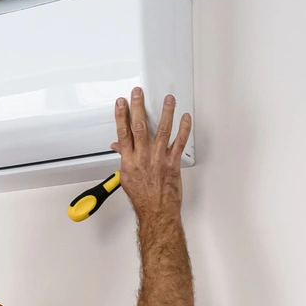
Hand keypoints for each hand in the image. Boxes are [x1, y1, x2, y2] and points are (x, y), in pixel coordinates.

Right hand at [111, 87, 190, 220]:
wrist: (157, 212)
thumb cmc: (143, 198)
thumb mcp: (127, 178)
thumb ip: (124, 158)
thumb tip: (119, 146)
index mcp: (129, 161)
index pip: (123, 133)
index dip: (121, 116)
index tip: (121, 102)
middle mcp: (143, 157)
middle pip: (139, 127)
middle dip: (138, 107)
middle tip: (138, 93)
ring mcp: (159, 159)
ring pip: (162, 131)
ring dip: (165, 112)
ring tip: (168, 99)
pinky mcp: (173, 163)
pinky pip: (179, 143)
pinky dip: (184, 129)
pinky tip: (185, 118)